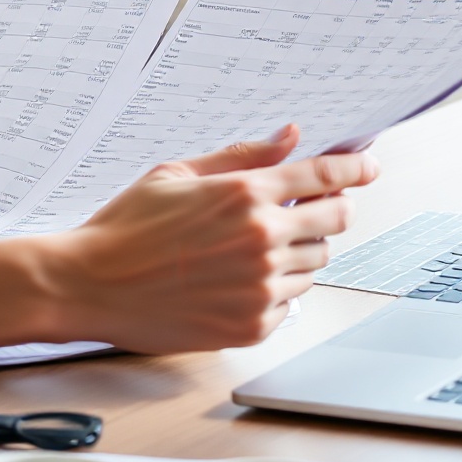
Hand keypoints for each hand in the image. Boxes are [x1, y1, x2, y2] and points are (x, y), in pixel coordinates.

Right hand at [36, 125, 377, 352]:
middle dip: (329, 210)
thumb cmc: (127, 226)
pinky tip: (234, 283)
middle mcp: (262, 240)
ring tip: (248, 251)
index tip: (369, 166)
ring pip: (314, 265)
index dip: (354, 167)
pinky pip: (289, 305)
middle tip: (308, 209)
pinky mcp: (253, 326)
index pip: (323, 175)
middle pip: (336, 221)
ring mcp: (261, 287)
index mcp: (244, 194)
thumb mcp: (177, 173)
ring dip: (297, 253)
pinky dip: (274, 292)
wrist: (91, 283)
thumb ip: (241, 155)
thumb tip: (289, 135)